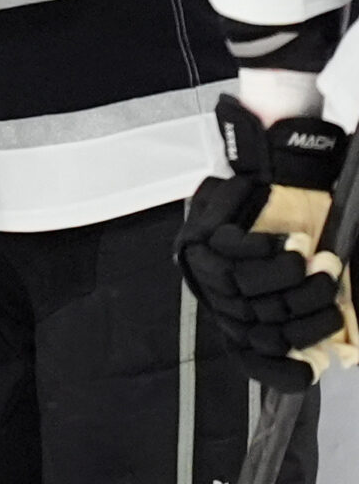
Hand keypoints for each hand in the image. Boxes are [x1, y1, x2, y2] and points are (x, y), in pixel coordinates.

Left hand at [179, 94, 358, 387]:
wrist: (283, 172)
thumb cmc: (301, 227)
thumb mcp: (314, 276)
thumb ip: (318, 312)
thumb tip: (338, 354)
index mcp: (242, 310)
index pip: (252, 355)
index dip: (282, 367)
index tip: (317, 365)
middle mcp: (218, 294)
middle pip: (260, 322)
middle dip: (308, 304)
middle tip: (333, 277)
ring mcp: (204, 264)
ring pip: (246, 288)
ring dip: (290, 275)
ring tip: (316, 257)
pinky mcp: (201, 231)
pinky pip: (233, 250)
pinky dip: (267, 249)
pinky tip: (291, 241)